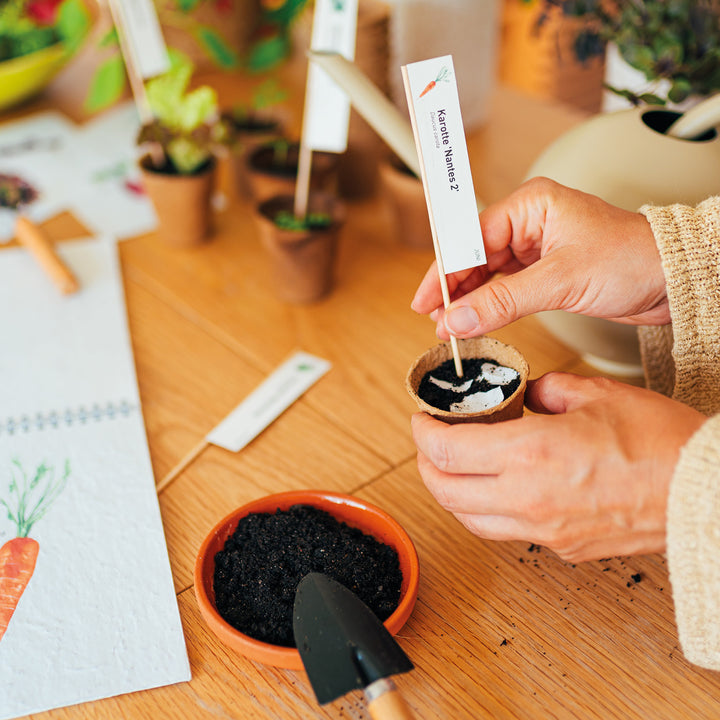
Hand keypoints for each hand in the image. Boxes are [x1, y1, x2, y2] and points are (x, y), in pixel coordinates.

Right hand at [411, 178, 668, 339]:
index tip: (427, 302)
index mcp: (530, 206)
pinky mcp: (543, 272)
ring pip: (485, 275)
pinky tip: (475, 322)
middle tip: (435, 321)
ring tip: (450, 328)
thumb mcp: (561, 281)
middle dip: (452, 291)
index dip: (444, 272)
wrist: (673, 278)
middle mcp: (528, 223)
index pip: (470, 239)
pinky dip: (488, 306)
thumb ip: (503, 302)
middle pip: (472, 257)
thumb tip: (458, 320)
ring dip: (467, 302)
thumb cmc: (633, 258)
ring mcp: (534, 248)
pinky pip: (503, 288)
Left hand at [411, 373, 704, 561]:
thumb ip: (545, 391)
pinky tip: (495, 487)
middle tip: (429, 441)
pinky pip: (503, 531)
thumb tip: (524, 395)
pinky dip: (484, 509)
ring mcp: (543, 531)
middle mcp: (528, 500)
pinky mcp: (560, 547)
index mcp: (530, 454)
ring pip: (468, 519)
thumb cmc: (660, 443)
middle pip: (444, 491)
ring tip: (453, 465)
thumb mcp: (594, 394)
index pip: (445, 451)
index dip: (422, 432)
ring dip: (450, 491)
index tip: (422, 419)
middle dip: (425, 463)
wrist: (702, 491)